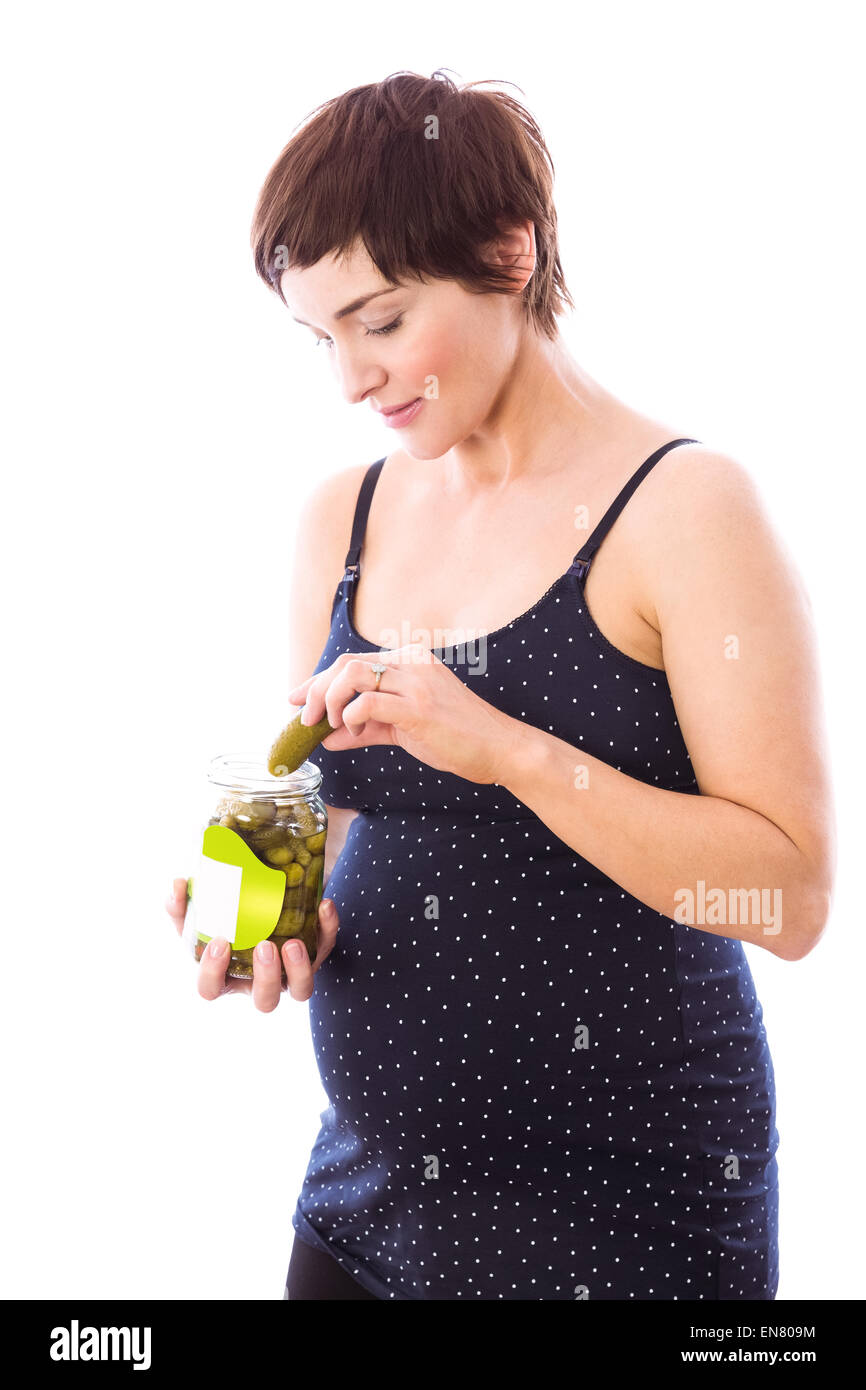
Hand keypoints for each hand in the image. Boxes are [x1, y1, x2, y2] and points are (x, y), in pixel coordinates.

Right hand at [165, 878, 339, 1010]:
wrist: (267, 894)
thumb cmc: (228, 915)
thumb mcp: (201, 911)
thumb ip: (184, 903)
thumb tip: (177, 885)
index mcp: (226, 974)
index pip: (212, 989)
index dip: (214, 973)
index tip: (220, 942)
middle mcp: (259, 980)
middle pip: (265, 1000)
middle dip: (266, 977)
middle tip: (264, 946)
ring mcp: (290, 971)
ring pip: (300, 990)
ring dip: (299, 969)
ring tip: (294, 942)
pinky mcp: (316, 952)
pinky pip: (326, 946)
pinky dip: (327, 928)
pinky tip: (323, 906)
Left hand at [288, 644, 523, 784]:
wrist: (500, 748)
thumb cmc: (456, 737)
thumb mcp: (403, 729)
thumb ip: (366, 729)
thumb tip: (328, 739)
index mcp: (409, 662)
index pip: (351, 662)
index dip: (317, 681)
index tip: (295, 700)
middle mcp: (411, 664)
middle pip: (345, 664)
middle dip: (315, 691)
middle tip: (304, 720)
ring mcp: (416, 682)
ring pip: (353, 675)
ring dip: (330, 701)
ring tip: (329, 725)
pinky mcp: (419, 707)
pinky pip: (368, 703)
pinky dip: (350, 718)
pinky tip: (351, 732)